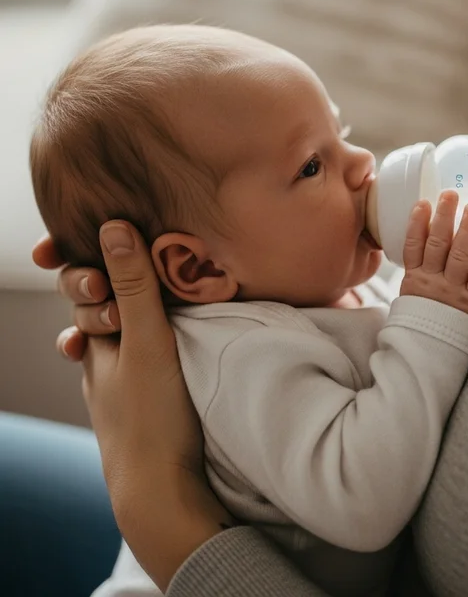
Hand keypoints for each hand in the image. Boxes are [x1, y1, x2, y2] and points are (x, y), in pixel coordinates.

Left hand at [36, 223, 232, 590]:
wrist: (156, 491)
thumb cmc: (154, 416)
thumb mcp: (148, 341)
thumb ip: (135, 286)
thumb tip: (114, 227)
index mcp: (95, 339)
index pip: (78, 286)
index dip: (72, 260)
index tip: (60, 244)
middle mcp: (94, 361)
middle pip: (90, 309)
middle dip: (97, 283)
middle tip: (114, 274)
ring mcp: (109, 387)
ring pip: (103, 338)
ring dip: (111, 314)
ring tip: (123, 302)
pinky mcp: (129, 406)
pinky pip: (118, 365)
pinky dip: (122, 348)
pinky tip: (129, 351)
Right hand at [400, 191, 467, 319]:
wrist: (426, 355)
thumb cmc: (423, 323)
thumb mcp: (412, 298)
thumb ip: (419, 275)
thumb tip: (424, 248)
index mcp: (413, 280)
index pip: (412, 247)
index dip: (416, 224)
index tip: (422, 203)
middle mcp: (431, 282)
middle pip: (436, 244)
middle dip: (444, 217)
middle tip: (451, 194)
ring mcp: (450, 292)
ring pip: (458, 255)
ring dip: (467, 229)